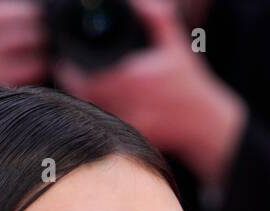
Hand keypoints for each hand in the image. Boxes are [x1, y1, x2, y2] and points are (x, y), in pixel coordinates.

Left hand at [52, 0, 246, 190]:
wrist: (206, 124)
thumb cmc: (189, 83)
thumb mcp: (176, 45)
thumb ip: (157, 19)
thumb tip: (137, 2)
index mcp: (134, 76)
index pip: (87, 78)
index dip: (68, 72)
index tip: (63, 63)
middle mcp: (130, 101)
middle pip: (83, 98)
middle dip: (71, 87)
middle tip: (66, 76)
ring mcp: (130, 122)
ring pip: (91, 115)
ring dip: (82, 103)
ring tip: (80, 90)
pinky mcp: (133, 138)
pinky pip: (106, 129)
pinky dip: (97, 119)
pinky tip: (97, 109)